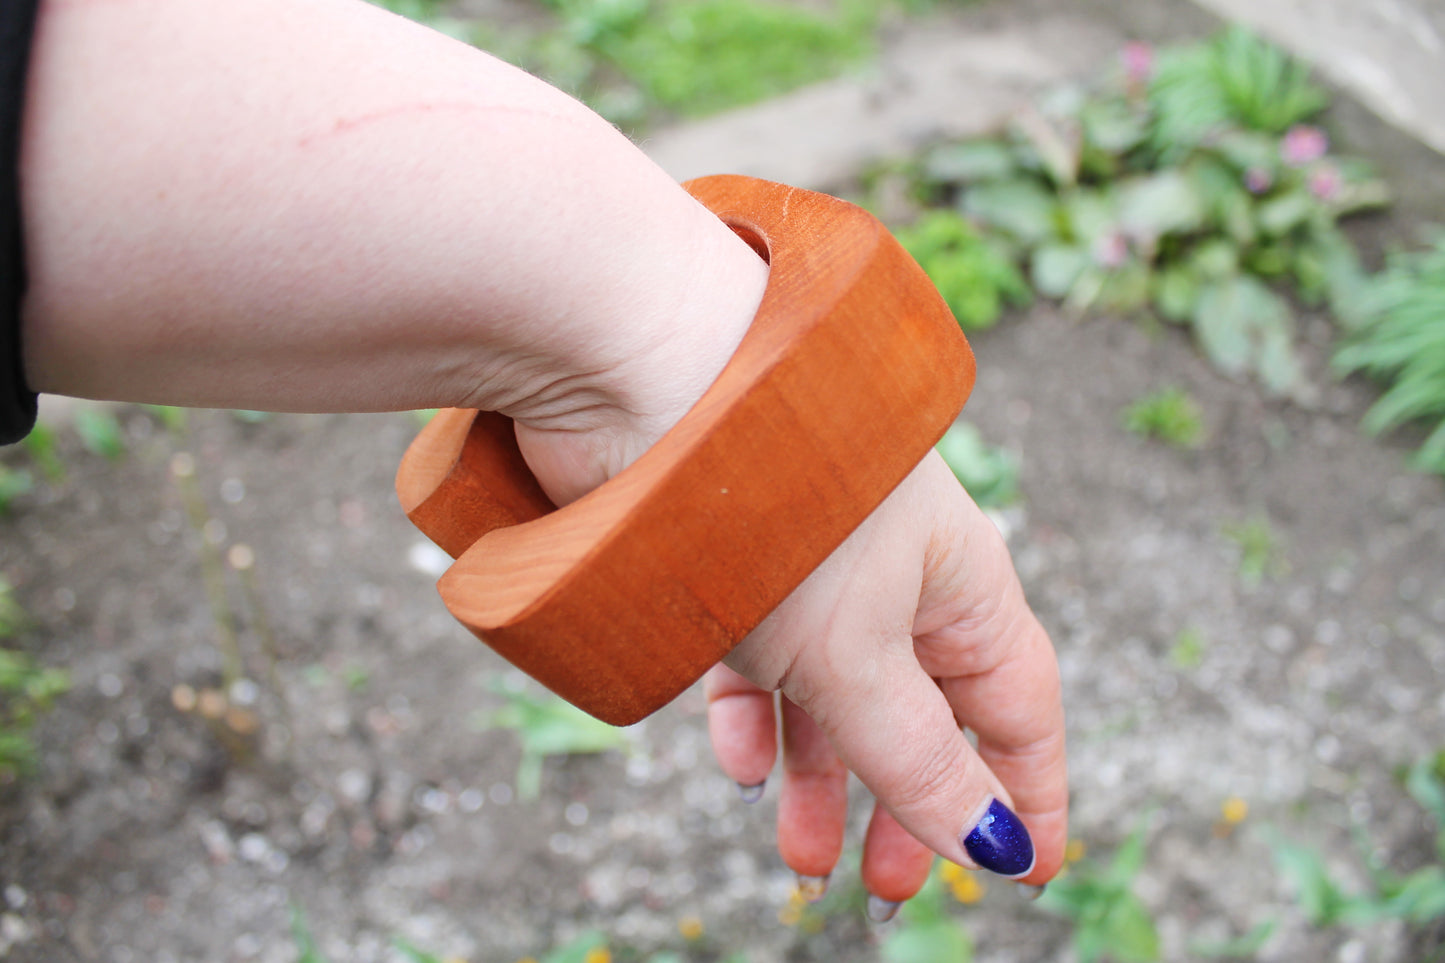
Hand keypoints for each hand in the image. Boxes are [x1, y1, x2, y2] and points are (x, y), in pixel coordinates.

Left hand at [704, 452, 1066, 912]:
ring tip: (800, 857)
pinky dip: (756, 721)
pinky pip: (761, 665)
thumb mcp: (859, 659)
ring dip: (824, 779)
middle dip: (910, 804)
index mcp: (959, 585)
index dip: (1027, 793)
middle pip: (925, 714)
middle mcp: (896, 577)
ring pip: (837, 698)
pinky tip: (741, 764)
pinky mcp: (738, 571)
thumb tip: (995, 847)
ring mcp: (814, 574)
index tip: (1024, 873)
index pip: (1019, 707)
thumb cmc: (780, 511)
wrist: (647, 389)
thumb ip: (920, 759)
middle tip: (886, 887)